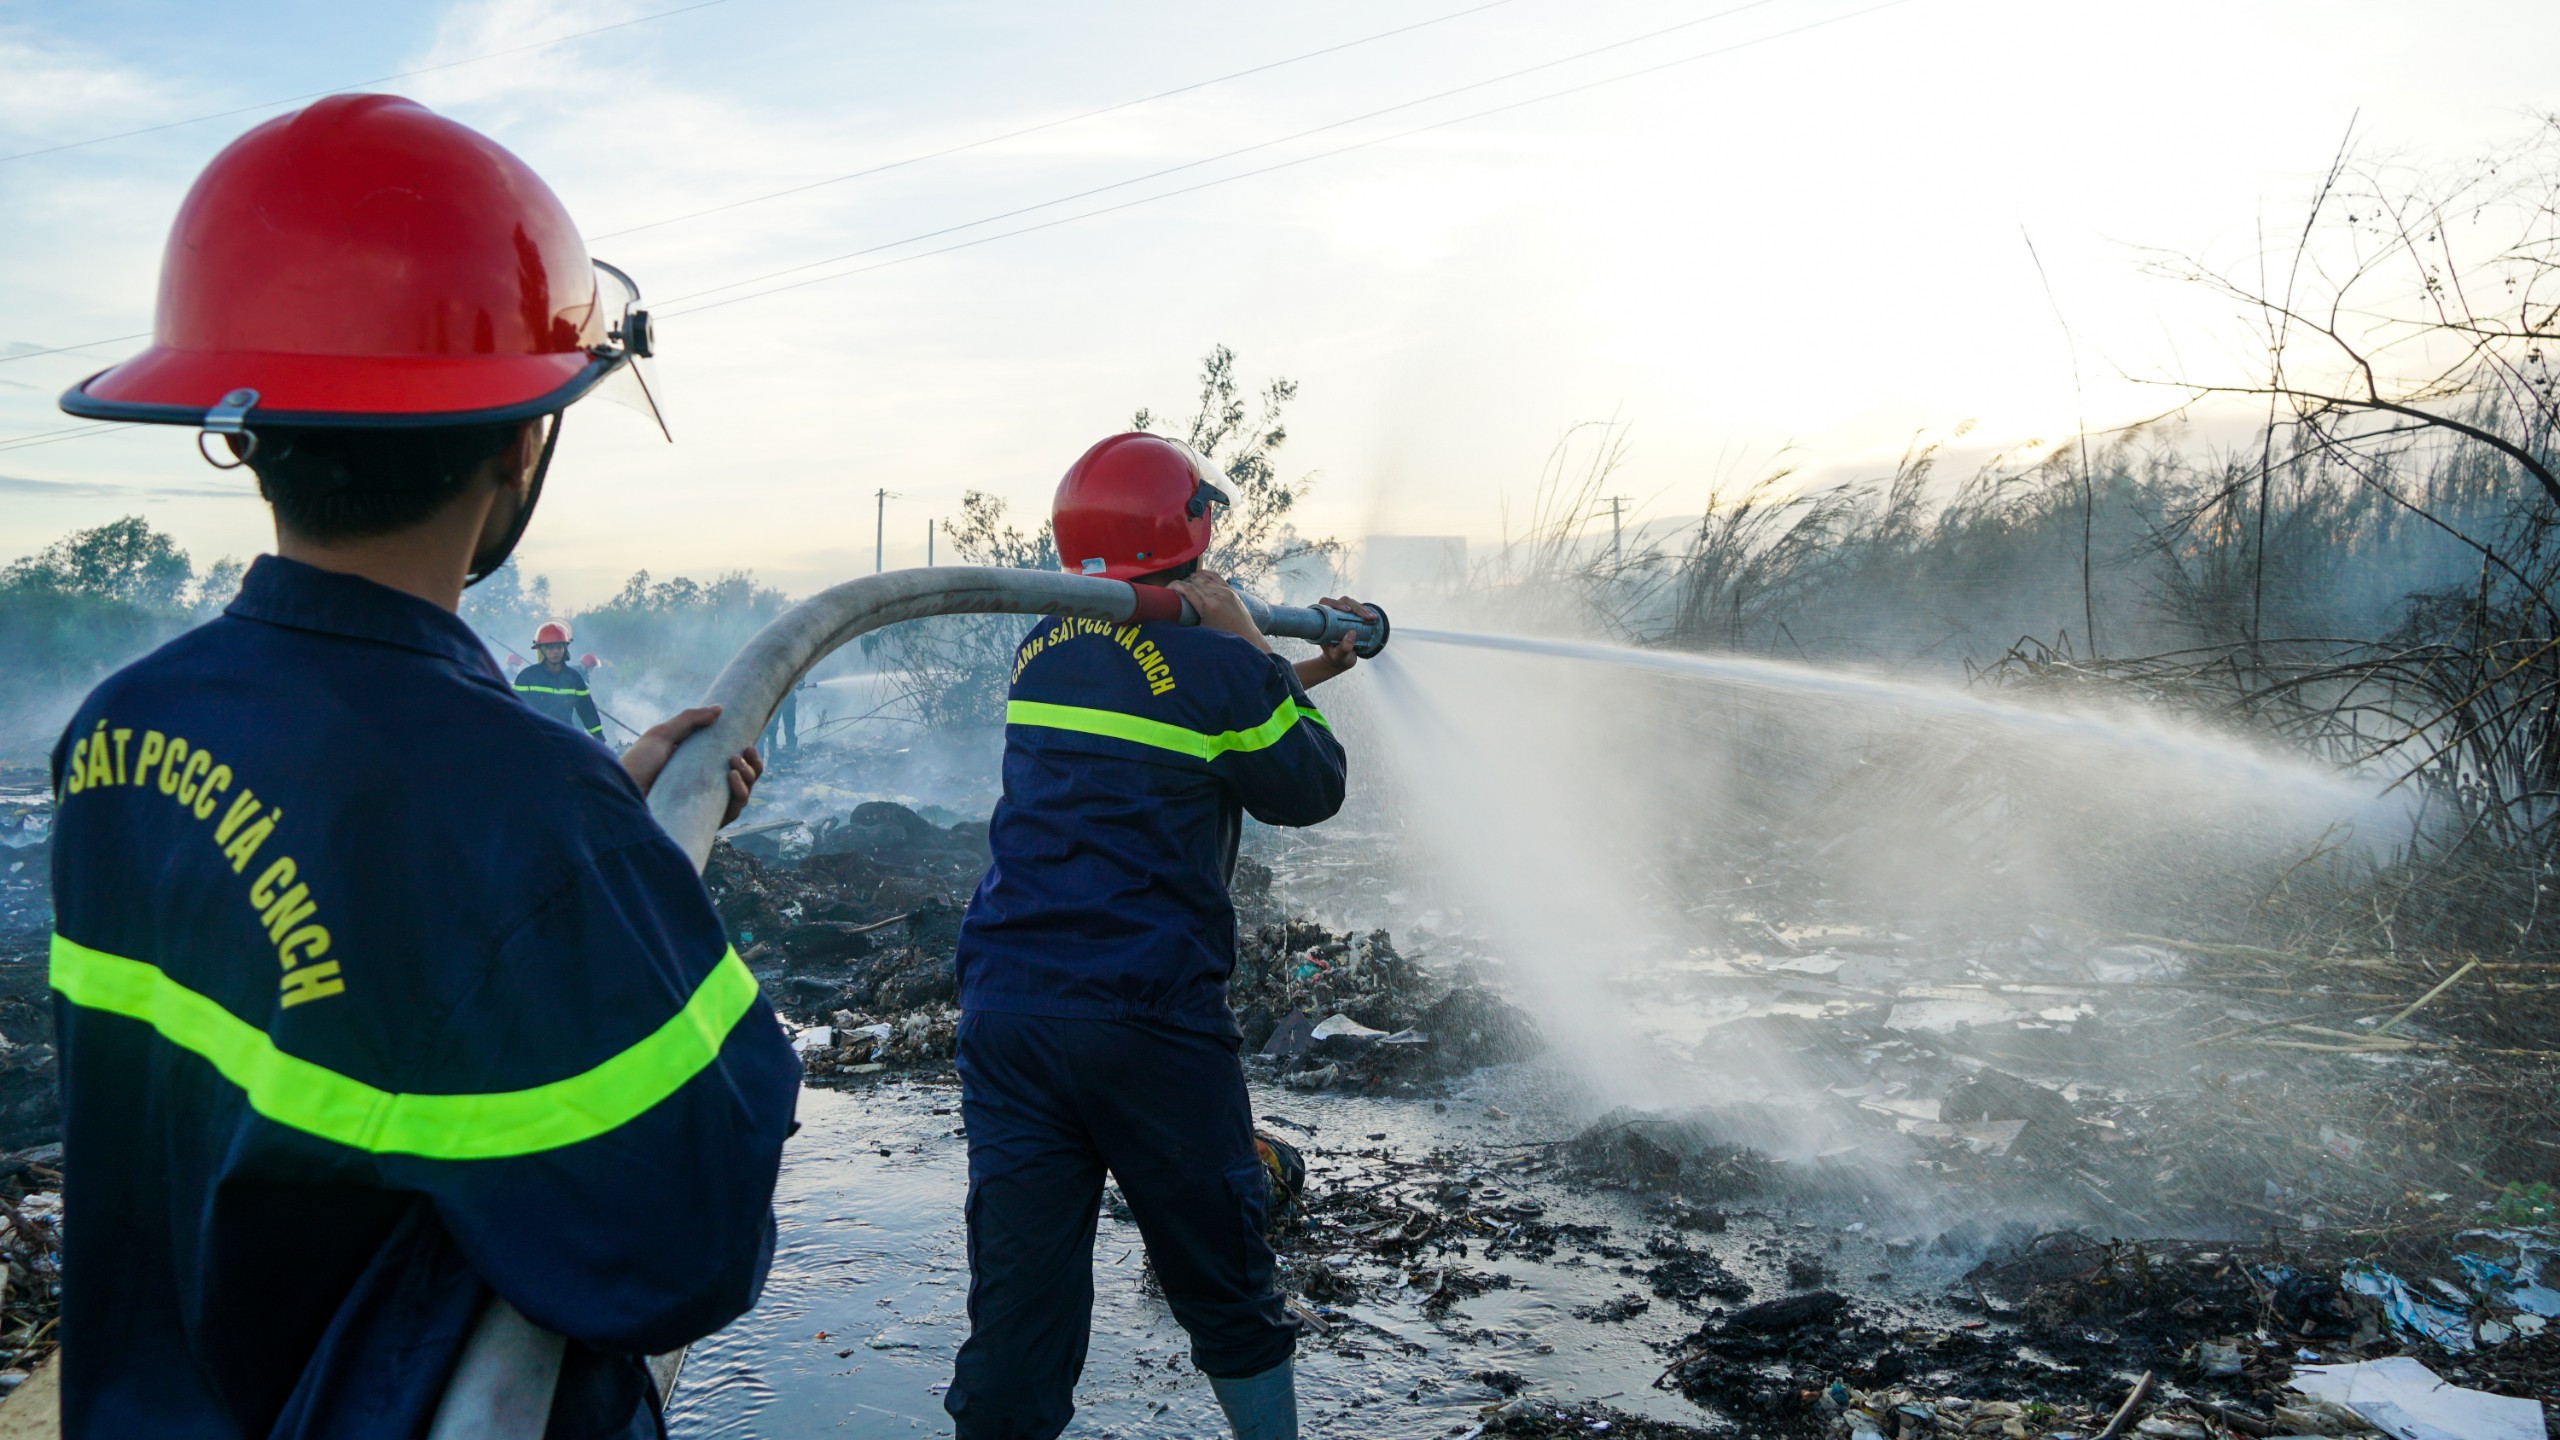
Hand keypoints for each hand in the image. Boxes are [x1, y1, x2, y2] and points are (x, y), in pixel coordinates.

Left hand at [622, 705, 765, 826]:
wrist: (620, 794)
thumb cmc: (636, 765)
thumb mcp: (662, 735)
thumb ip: (690, 719)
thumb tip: (720, 708)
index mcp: (698, 769)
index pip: (733, 765)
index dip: (748, 757)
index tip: (748, 745)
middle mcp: (705, 789)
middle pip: (744, 781)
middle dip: (753, 766)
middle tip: (744, 753)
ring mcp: (705, 807)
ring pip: (743, 796)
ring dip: (748, 777)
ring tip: (734, 764)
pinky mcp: (705, 821)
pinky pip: (733, 811)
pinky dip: (740, 793)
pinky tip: (731, 777)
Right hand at [1169, 571, 1270, 653]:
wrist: (1247, 639)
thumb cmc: (1222, 639)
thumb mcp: (1201, 633)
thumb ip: (1186, 625)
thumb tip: (1169, 623)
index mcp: (1208, 606)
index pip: (1187, 588)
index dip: (1174, 586)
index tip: (1166, 589)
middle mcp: (1218, 595)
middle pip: (1194, 581)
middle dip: (1182, 583)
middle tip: (1174, 590)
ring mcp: (1226, 591)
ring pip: (1204, 578)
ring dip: (1192, 579)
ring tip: (1184, 585)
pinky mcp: (1232, 591)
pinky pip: (1215, 576)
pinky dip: (1204, 574)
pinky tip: (1197, 576)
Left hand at [1294, 596, 1376, 689]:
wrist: (1341, 661)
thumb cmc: (1336, 659)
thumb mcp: (1339, 656)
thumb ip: (1343, 648)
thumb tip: (1352, 633)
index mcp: (1322, 621)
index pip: (1325, 604)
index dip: (1335, 603)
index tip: (1347, 610)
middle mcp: (1331, 614)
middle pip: (1342, 602)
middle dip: (1356, 608)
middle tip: (1367, 617)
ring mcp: (1341, 614)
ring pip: (1351, 604)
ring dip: (1363, 609)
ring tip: (1373, 618)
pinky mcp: (1350, 616)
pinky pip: (1358, 609)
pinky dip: (1366, 612)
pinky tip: (1373, 617)